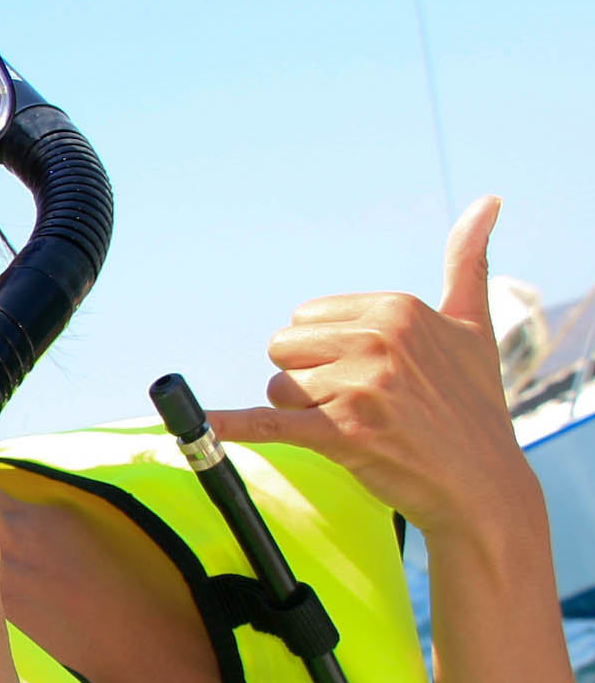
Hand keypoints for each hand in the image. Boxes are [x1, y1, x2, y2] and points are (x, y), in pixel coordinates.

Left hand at [205, 196, 533, 542]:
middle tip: (360, 404)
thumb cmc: (472, 404)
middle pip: (284, 351)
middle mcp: (378, 339)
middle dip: (307, 381)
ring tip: (358, 427)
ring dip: (304, 415)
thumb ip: (469, 262)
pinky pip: (267, 423)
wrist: (483, 482)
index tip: (371, 374)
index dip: (325, 353)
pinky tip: (196, 427)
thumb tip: (488, 199)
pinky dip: (230, 427)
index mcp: (396, 309)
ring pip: (279, 391)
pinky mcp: (343, 432)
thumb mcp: (473, 325)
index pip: (305, 319)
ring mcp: (360, 386)